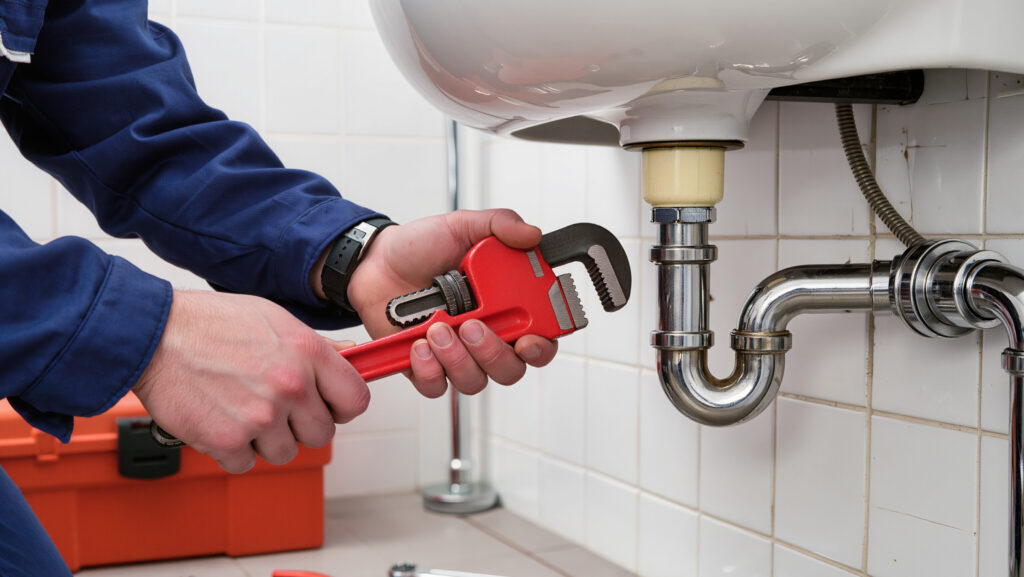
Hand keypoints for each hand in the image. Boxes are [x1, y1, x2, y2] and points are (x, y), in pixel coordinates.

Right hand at [132, 290, 368, 472]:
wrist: (154, 333)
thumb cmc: (210, 323)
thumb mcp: (274, 319)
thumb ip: (315, 346)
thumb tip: (350, 356)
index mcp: (307, 353)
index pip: (355, 399)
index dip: (341, 407)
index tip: (328, 406)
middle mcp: (290, 385)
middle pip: (322, 434)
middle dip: (301, 426)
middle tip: (275, 409)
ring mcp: (260, 416)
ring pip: (284, 452)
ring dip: (265, 440)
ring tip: (241, 409)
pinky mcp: (226, 440)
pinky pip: (246, 463)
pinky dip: (232, 449)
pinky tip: (220, 420)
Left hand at [339, 209, 558, 396]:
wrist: (374, 263)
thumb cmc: (420, 248)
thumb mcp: (461, 226)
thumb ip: (499, 224)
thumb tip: (531, 234)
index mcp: (505, 305)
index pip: (540, 338)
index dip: (540, 347)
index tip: (528, 340)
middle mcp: (486, 335)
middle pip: (510, 369)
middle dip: (493, 353)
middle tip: (473, 326)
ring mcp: (457, 354)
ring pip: (475, 381)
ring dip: (458, 359)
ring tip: (437, 328)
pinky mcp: (426, 368)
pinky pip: (437, 387)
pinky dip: (429, 371)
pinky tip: (419, 345)